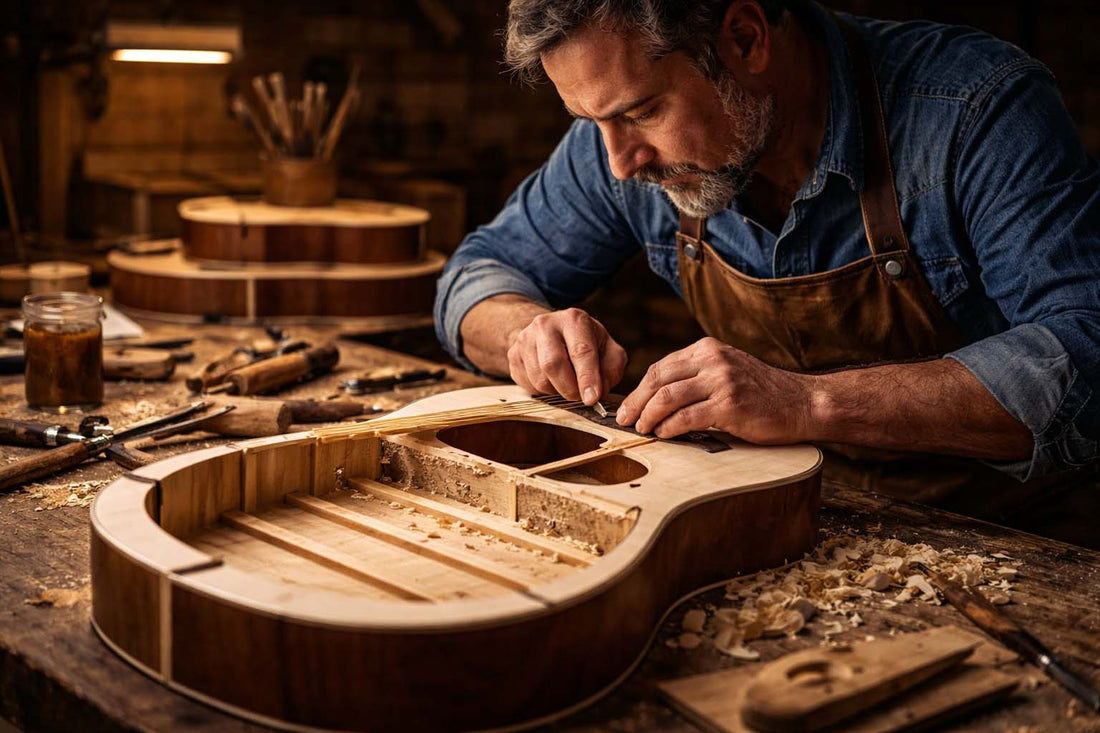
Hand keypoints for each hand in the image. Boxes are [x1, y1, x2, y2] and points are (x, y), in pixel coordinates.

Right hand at [507, 308, 626, 404]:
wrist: (552, 331)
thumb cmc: (585, 342)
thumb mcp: (608, 349)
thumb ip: (611, 369)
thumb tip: (599, 392)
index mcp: (573, 319)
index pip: (581, 351)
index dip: (587, 378)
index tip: (592, 399)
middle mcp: (545, 324)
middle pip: (553, 365)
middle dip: (569, 389)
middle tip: (580, 398)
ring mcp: (525, 339)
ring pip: (539, 379)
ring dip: (557, 392)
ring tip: (567, 384)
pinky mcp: (513, 355)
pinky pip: (528, 385)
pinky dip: (543, 391)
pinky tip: (552, 381)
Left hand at [615, 337, 813, 443]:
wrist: (802, 403)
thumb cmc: (761, 394)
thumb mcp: (726, 371)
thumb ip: (695, 376)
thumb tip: (655, 398)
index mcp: (707, 348)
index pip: (661, 367)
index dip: (639, 389)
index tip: (628, 406)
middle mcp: (713, 359)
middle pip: (658, 379)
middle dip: (636, 402)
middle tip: (625, 420)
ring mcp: (722, 380)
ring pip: (668, 397)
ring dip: (649, 416)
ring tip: (642, 429)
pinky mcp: (729, 404)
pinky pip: (687, 417)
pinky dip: (670, 427)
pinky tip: (665, 434)